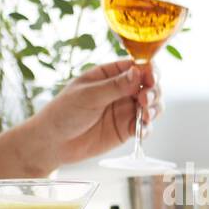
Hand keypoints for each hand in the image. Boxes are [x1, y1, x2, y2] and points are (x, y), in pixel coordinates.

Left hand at [23, 59, 159, 169]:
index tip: (150, 79)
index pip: (137, 67)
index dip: (149, 71)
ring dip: (155, 108)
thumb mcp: (88, 95)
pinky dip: (147, 127)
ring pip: (152, 105)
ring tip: (145, 115)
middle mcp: (121, 90)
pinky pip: (145, 126)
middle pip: (149, 85)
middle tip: (145, 100)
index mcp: (110, 75)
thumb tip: (138, 73)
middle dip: (153, 91)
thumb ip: (115, 86)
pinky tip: (141, 129)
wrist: (54, 142)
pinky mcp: (125, 129)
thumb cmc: (64, 112)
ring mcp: (125, 110)